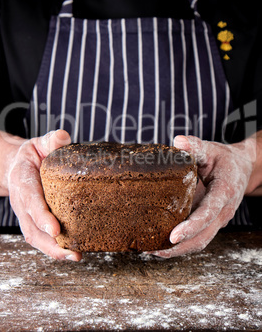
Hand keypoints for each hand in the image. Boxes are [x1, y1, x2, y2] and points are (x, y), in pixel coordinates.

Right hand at [7, 130, 81, 260]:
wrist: (19, 165)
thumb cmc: (34, 155)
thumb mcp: (41, 143)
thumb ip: (52, 141)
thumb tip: (63, 137)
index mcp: (23, 181)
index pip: (31, 201)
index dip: (41, 216)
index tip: (55, 229)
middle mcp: (21, 202)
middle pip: (32, 227)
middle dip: (50, 243)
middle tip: (71, 252)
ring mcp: (26, 214)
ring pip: (35, 237)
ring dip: (53, 250)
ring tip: (75, 256)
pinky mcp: (33, 221)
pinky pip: (40, 238)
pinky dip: (54, 248)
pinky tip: (72, 252)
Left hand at [151, 135, 255, 257]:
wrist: (241, 169)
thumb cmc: (224, 159)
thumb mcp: (211, 150)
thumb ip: (195, 146)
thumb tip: (177, 141)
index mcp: (224, 192)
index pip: (208, 213)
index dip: (191, 226)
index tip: (173, 236)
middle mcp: (223, 211)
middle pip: (203, 236)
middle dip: (179, 247)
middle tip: (153, 250)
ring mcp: (218, 220)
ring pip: (200, 242)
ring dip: (177, 250)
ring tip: (151, 251)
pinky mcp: (210, 223)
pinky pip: (197, 238)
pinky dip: (180, 245)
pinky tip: (161, 244)